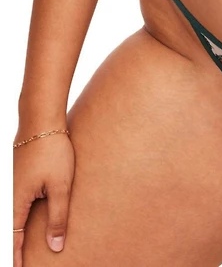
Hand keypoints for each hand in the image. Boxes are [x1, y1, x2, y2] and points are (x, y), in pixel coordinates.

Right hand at [13, 129, 74, 266]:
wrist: (41, 120)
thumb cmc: (52, 151)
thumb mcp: (60, 186)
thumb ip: (58, 217)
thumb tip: (55, 246)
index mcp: (16, 202)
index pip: (13, 240)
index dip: (16, 258)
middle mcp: (9, 196)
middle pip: (9, 231)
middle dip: (15, 248)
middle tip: (22, 263)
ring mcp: (12, 186)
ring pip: (12, 218)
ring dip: (18, 234)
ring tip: (25, 250)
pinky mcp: (18, 178)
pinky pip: (17, 205)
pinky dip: (20, 219)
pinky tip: (29, 224)